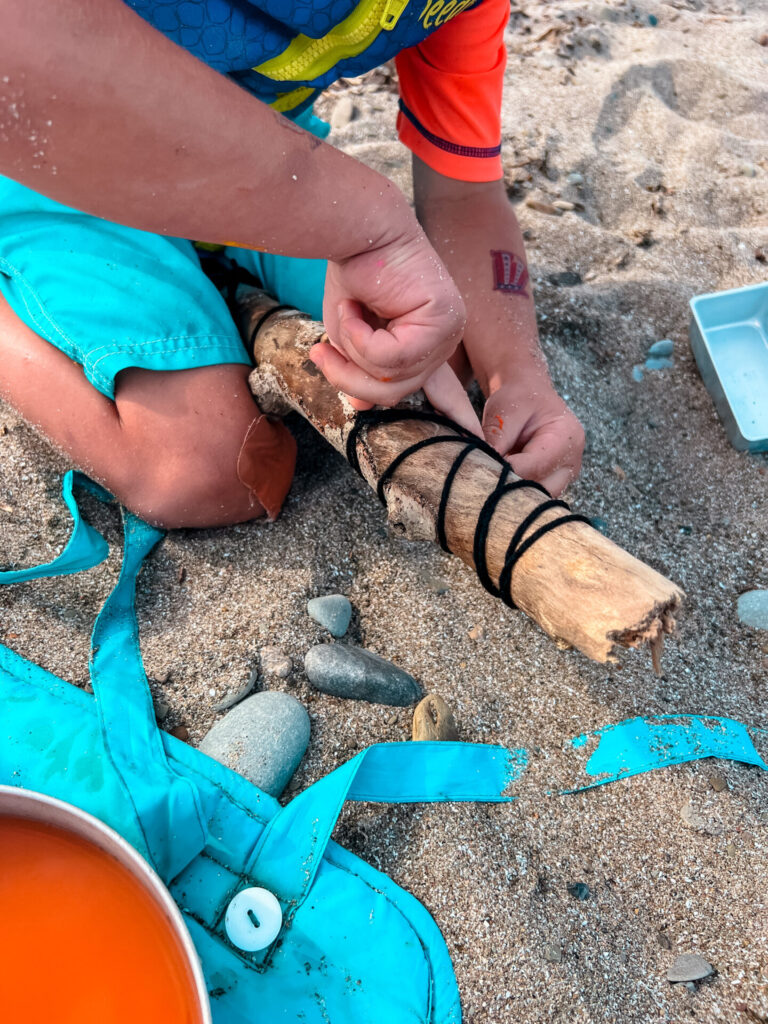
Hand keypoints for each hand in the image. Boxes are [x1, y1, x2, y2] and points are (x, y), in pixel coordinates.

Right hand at [309, 230, 482, 435]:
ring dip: (352, 352)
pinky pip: (393, 357)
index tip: (470, 437)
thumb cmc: (353, 272)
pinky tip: (355, 306)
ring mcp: (449, 329)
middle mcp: (445, 339)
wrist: (357, 225)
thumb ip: (361, 369)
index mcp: (430, 344)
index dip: (450, 415)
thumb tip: (362, 405)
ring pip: (393, 378)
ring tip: (341, 316)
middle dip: (350, 378)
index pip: (440, 393)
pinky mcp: (444, 318)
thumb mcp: (350, 335)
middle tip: (319, 356)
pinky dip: (361, 336)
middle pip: (397, 392)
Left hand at [482, 381, 584, 496]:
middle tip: (478, 482)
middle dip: (508, 487)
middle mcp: (571, 462)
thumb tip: (480, 466)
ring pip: (535, 499)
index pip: (535, 467)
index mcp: (567, 437)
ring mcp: (564, 477)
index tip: (479, 473)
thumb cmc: (519, 398)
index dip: (505, 473)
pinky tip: (495, 485)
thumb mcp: (505, 410)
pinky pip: (532, 498)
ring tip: (486, 482)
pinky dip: (513, 494)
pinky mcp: (552, 484)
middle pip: (539, 489)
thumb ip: (496, 438)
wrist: (529, 397)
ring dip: (510, 494)